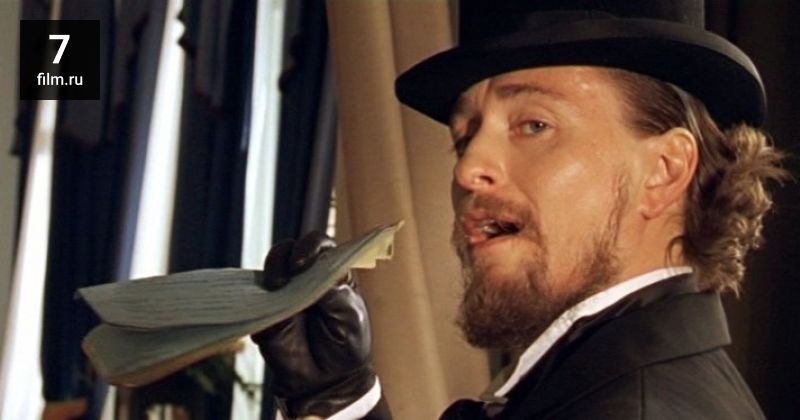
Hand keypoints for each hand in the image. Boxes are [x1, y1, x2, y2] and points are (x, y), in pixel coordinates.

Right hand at [252, 231, 383, 417]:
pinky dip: (256, 296)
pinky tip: (262, 303)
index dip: (311, 247)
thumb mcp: (350, 316)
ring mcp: (284, 291)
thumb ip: (334, 294)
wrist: (329, 380)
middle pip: (290, 251)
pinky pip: (255, 298)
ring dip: (272, 271)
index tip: (305, 262)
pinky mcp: (266, 310)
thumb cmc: (346, 342)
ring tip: (277, 287)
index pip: (320, 246)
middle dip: (287, 256)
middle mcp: (305, 276)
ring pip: (270, 268)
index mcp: (331, 272)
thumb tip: (313, 276)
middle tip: (291, 272)